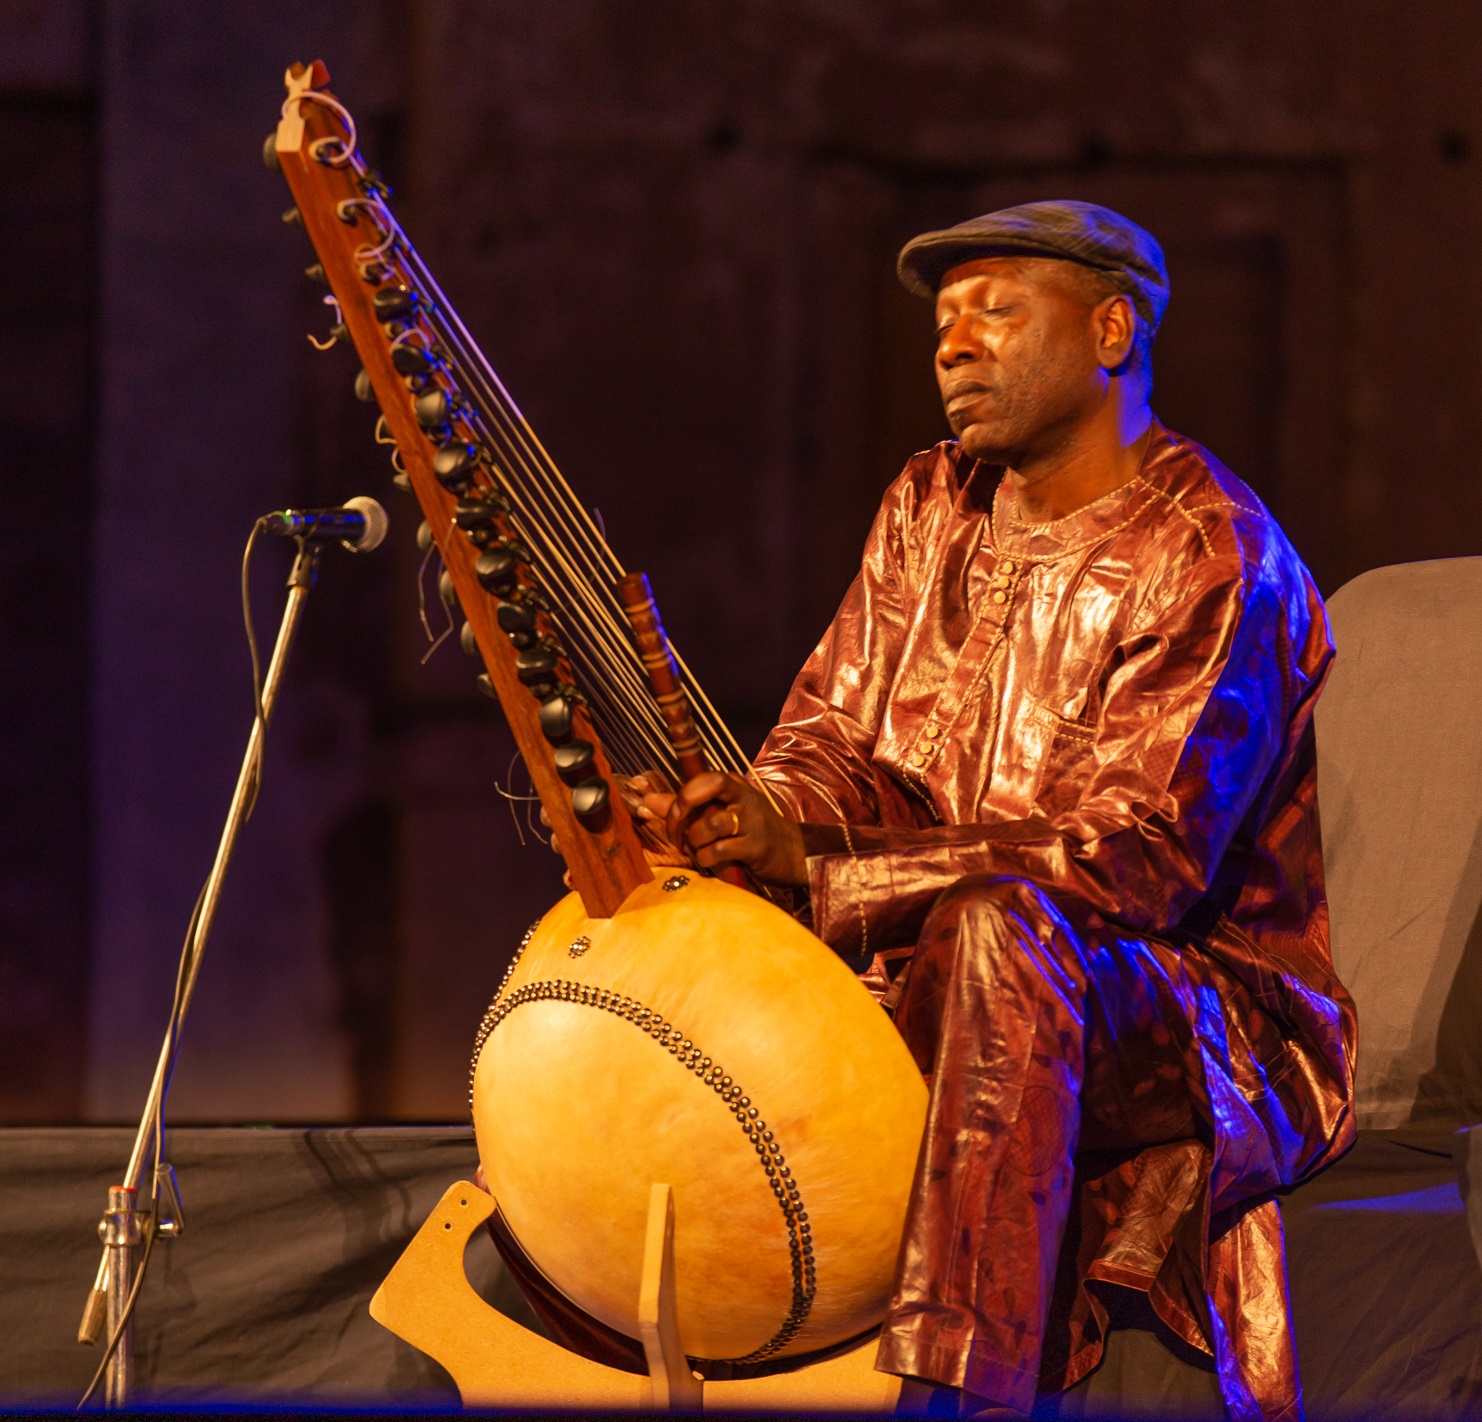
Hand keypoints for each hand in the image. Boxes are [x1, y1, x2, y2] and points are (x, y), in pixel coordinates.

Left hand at [665, 771, 806, 886]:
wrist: (792, 853)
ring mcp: (751, 821)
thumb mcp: (721, 813)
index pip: (701, 779)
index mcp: (733, 785)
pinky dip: (706, 858)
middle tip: (677, 834)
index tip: (672, 816)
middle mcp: (743, 798)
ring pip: (706, 827)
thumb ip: (685, 807)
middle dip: (680, 815)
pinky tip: (712, 861)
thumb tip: (648, 801)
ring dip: (695, 843)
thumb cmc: (750, 830)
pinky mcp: (755, 846)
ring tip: (699, 850)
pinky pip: (716, 851)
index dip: (680, 797)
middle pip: (701, 792)